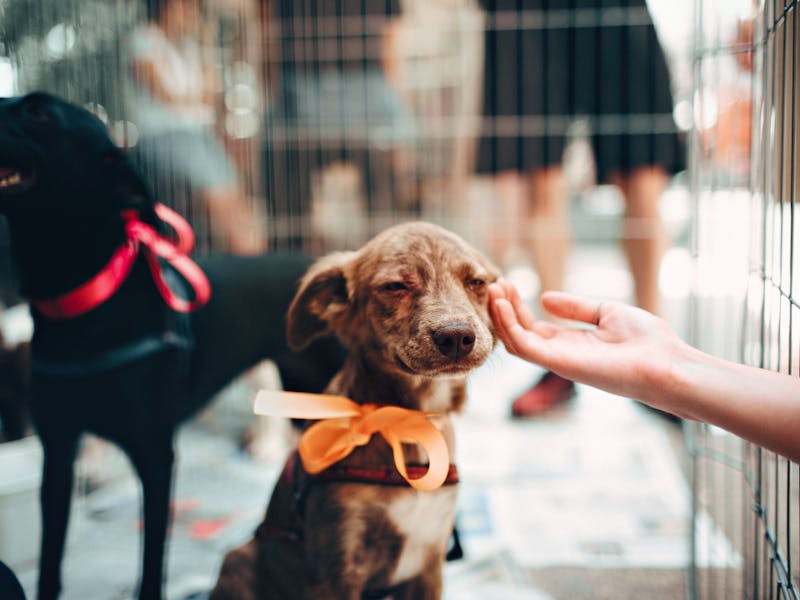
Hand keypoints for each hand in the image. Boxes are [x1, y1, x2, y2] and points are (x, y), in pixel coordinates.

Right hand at [489, 280, 688, 409]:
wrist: (667, 363)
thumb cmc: (647, 341)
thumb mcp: (607, 312)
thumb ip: (576, 308)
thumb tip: (545, 298)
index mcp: (572, 344)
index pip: (533, 327)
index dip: (517, 306)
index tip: (508, 283)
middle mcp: (561, 354)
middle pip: (520, 333)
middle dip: (505, 308)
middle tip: (495, 284)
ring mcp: (559, 360)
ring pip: (515, 341)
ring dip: (501, 316)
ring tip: (495, 290)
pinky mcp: (560, 364)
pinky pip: (524, 346)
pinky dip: (509, 325)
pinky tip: (503, 304)